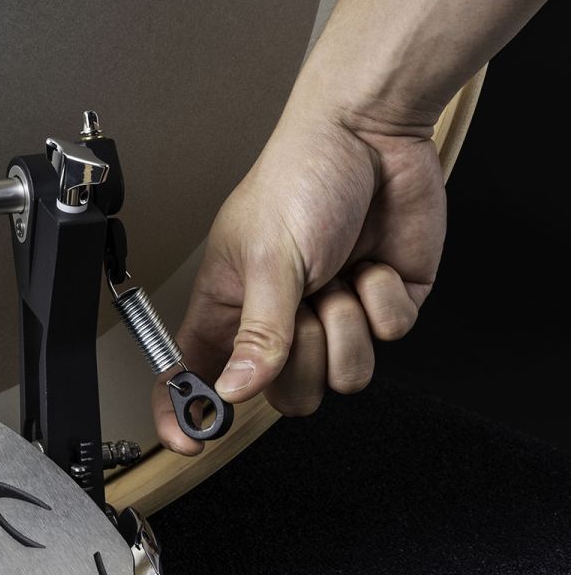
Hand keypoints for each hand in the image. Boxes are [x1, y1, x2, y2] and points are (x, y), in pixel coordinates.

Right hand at [152, 86, 446, 453]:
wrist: (373, 135)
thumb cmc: (301, 174)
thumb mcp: (269, 257)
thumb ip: (256, 333)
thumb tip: (233, 391)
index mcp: (230, 304)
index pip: (193, 372)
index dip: (184, 410)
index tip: (190, 440)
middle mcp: (280, 318)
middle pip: (285, 396)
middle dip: (302, 358)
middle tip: (302, 310)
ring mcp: (333, 313)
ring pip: (345, 377)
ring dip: (348, 326)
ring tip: (339, 278)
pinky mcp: (382, 303)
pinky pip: (390, 338)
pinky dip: (385, 299)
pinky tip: (372, 264)